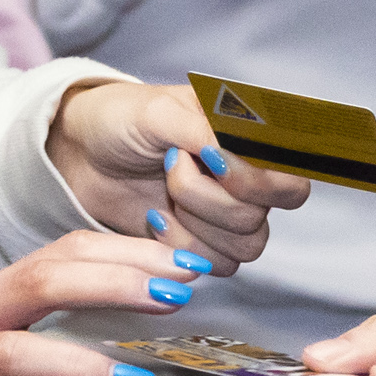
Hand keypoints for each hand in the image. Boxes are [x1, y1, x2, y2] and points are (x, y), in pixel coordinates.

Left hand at [47, 80, 309, 271]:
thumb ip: (200, 128)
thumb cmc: (121, 119)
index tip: (210, 160)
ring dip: (196, 223)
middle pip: (265, 212)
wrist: (81, 155)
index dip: (257, 178)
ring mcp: (229, 213)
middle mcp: (251, 177)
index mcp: (253, 138)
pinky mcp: (205, 243)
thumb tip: (225, 152)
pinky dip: (182, 245)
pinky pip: (217, 265)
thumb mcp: (158, 110)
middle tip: (173, 167)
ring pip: (246, 245)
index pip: (294, 174)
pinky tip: (157, 218)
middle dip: (211, 198)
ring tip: (164, 193)